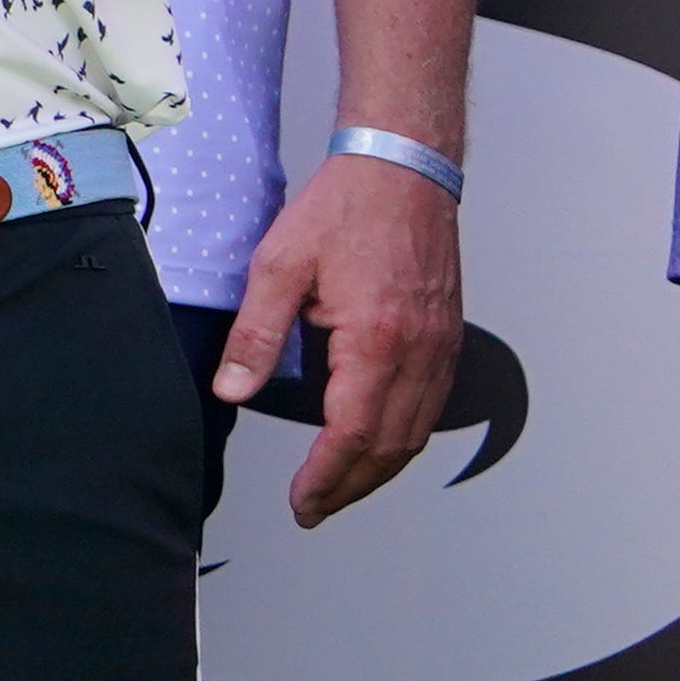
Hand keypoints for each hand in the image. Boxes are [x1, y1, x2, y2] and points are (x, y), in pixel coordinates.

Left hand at [221, 144, 462, 522]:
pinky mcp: (448, 340)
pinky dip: (402, 437)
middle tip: (314, 509)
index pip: (352, 433)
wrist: (404, 171)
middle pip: (390, 446)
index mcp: (377, 338)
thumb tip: (231, 392)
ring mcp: (442, 349)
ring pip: (416, 433)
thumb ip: (256, 334)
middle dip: (351, 486)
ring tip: (339, 489)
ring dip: (378, 470)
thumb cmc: (340, 210)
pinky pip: (430, 407)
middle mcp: (420, 354)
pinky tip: (374, 444)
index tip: (301, 502)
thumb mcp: (279, 264)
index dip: (326, 476)